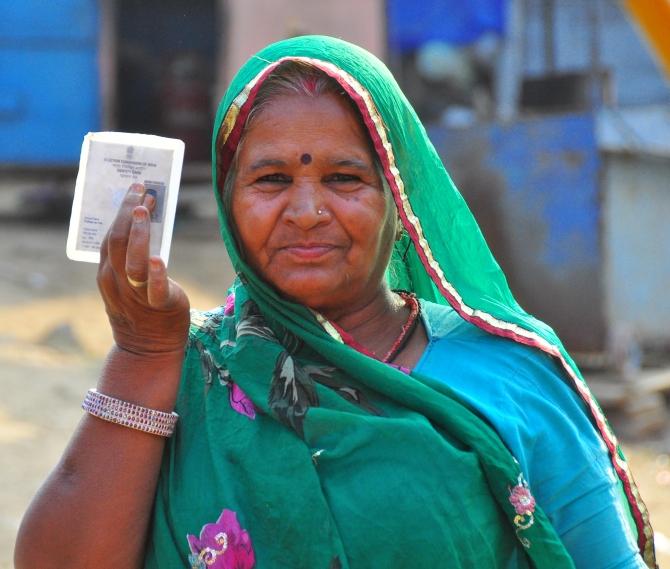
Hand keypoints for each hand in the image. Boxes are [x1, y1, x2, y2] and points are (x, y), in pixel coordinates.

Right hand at [97, 183, 189, 355]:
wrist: (147, 349)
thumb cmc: (141, 309)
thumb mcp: (128, 282)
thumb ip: (132, 257)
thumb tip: (146, 223)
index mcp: (108, 273)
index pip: (110, 237)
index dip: (121, 212)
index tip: (136, 191)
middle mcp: (117, 282)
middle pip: (118, 243)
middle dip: (128, 214)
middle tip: (142, 191)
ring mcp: (135, 295)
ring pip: (132, 262)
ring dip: (138, 235)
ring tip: (145, 211)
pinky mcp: (158, 306)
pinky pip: (154, 289)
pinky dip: (156, 274)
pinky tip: (159, 259)